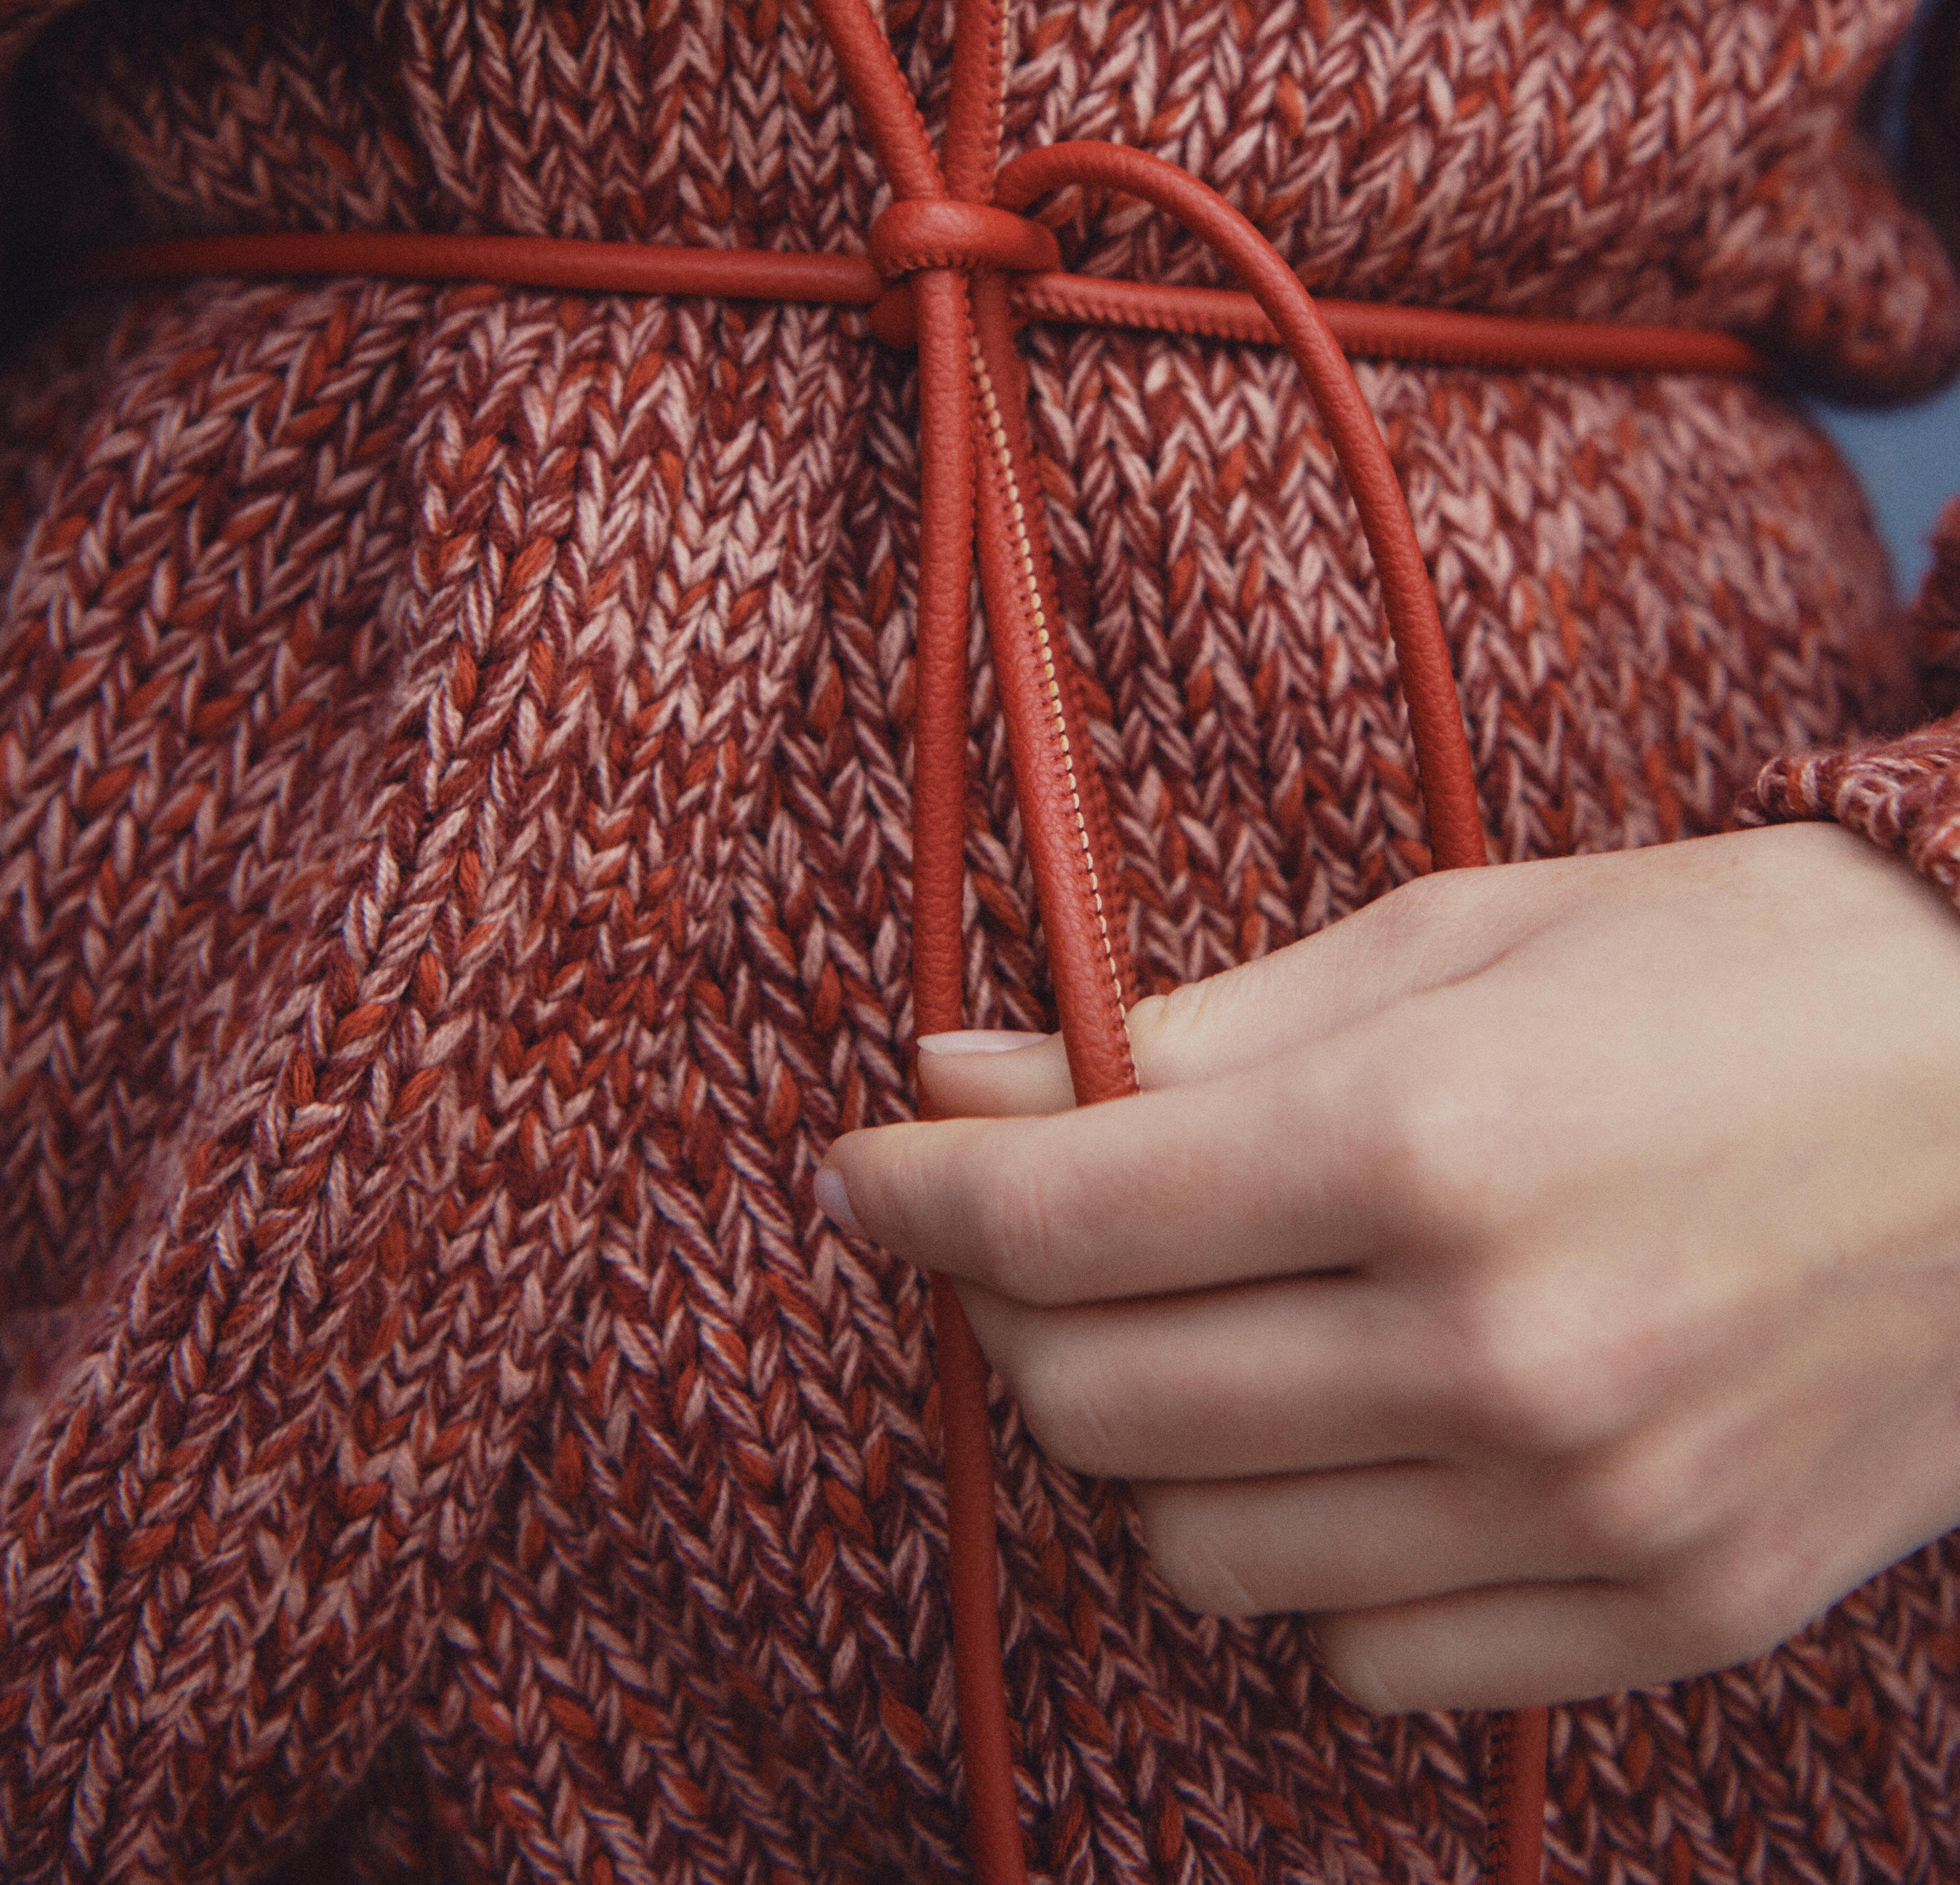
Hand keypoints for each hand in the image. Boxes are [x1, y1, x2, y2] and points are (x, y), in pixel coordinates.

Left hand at [823, 823, 1959, 1710]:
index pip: (1058, 1219)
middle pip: (1102, 1397)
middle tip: (1032, 1231)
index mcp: (1431, 1148)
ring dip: (1153, 1444)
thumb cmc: (1731, 972)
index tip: (865, 1168)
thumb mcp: (1453, 938)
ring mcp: (1589, 1512)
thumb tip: (960, 1080)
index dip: (915, 1191)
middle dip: (1011, 1310)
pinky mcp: (1668, 1611)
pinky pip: (1369, 1656)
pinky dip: (1312, 1562)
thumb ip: (1190, 1036)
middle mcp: (1496, 1354)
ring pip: (1207, 1551)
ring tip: (1209, 1332)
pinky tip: (1359, 1442)